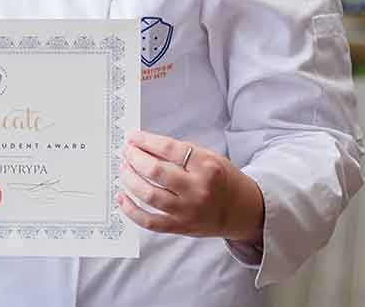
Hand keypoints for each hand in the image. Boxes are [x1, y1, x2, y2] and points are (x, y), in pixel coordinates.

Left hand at [118, 130, 263, 243]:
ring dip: (131, 180)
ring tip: (123, 169)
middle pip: (156, 172)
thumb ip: (179, 152)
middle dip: (135, 158)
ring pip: (150, 196)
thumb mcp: (208, 157)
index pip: (168, 148)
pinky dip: (132, 211)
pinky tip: (122, 197)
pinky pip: (150, 222)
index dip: (146, 140)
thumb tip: (145, 144)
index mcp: (206, 165)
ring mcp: (188, 211)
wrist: (242, 210)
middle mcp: (197, 189)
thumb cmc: (222, 179)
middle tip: (126, 151)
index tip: (133, 136)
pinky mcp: (181, 228)